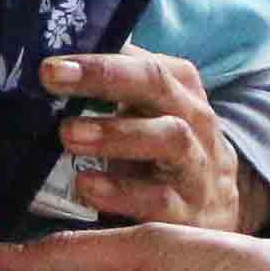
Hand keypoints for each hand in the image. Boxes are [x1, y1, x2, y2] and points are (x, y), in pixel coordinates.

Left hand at [44, 51, 243, 230]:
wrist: (218, 212)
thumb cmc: (166, 152)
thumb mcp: (150, 115)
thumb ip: (115, 88)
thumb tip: (55, 64)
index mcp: (181, 89)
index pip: (144, 61)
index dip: (100, 57)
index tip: (51, 60)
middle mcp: (195, 120)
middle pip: (158, 86)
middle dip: (106, 77)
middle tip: (52, 76)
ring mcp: (197, 166)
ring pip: (169, 139)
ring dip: (117, 134)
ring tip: (68, 134)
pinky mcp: (190, 212)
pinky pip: (158, 199)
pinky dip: (121, 192)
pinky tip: (86, 186)